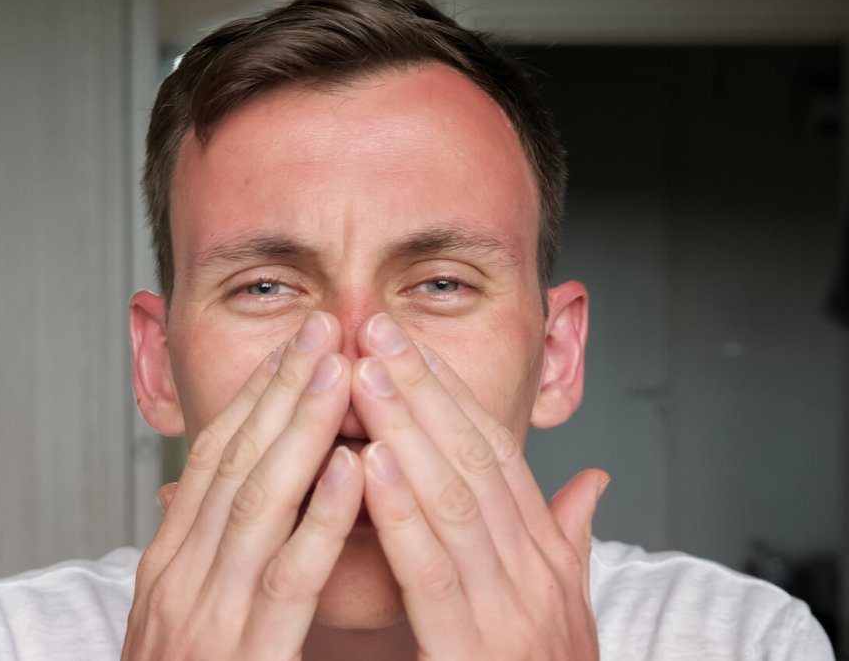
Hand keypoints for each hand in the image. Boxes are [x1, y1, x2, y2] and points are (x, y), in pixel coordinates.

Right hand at [122, 312, 363, 659]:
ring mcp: (203, 615)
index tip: (296, 344)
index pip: (215, 458)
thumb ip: (214, 553)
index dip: (257, 396)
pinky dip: (318, 518)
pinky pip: (285, 579)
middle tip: (325, 326)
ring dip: (302, 430)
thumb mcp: (187, 613)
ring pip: (257, 502)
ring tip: (342, 370)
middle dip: (282, 389)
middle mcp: (178, 576)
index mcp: (169, 563)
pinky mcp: (240, 656)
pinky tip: (351, 470)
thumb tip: (236, 493)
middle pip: (235, 462)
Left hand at [351, 313, 608, 659]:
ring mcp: (512, 610)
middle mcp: (535, 570)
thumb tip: (594, 483)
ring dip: (406, 430)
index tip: (407, 343)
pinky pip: (434, 573)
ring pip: (452, 499)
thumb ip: (570, 540)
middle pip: (471, 458)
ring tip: (365, 374)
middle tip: (375, 329)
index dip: (450, 393)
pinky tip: (370, 465)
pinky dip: (402, 514)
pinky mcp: (476, 651)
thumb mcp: (565, 605)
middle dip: (421, 389)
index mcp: (545, 553)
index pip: (493, 452)